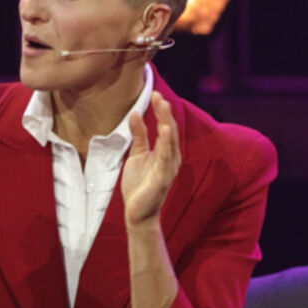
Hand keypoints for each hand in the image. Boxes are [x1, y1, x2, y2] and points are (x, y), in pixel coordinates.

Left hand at [123, 94, 180, 227]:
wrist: (138, 213)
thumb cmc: (140, 186)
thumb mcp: (137, 155)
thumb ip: (139, 135)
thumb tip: (136, 113)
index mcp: (166, 152)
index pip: (165, 127)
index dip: (161, 111)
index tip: (155, 94)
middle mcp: (171, 158)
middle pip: (170, 131)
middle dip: (164, 113)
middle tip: (158, 95)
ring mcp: (168, 168)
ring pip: (169, 141)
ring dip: (166, 123)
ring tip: (163, 106)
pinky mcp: (163, 178)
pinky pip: (166, 158)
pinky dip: (166, 143)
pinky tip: (164, 130)